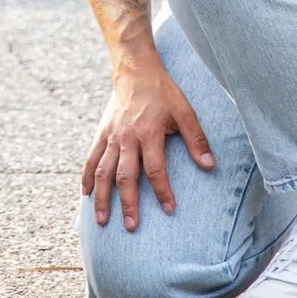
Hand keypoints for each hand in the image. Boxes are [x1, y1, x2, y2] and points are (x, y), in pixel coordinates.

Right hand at [83, 60, 214, 231]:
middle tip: (131, 226)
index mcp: (149, 133)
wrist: (135, 71)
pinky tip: (86, 195)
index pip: (155, 169)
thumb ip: (196, 139)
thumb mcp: (185, 111)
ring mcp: (112, 136)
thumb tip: (210, 166)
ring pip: (104, 171)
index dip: (162, 191)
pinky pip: (91, 158)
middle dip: (128, 203)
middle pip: (125, 176)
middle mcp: (127, 137)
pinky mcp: (102, 133)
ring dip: (102, 197)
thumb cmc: (163, 92)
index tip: (169, 210)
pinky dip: (87, 177)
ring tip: (102, 220)